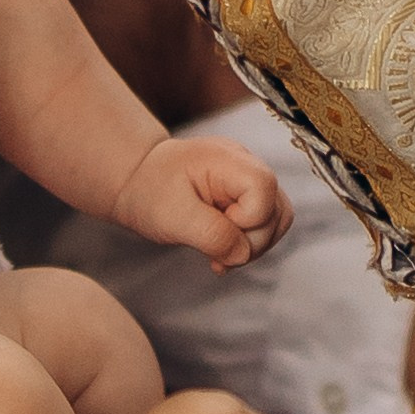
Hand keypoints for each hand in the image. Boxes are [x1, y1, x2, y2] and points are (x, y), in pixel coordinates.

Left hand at [112, 135, 293, 272]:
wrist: (137, 182)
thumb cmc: (149, 192)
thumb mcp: (173, 217)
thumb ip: (212, 234)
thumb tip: (243, 253)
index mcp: (227, 159)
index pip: (263, 189)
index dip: (247, 219)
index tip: (215, 224)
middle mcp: (245, 164)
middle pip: (277, 209)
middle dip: (250, 240)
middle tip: (213, 251)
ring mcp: (247, 179)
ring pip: (277, 218)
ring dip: (252, 245)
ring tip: (219, 254)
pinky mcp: (245, 195)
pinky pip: (264, 223)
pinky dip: (247, 242)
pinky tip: (222, 250)